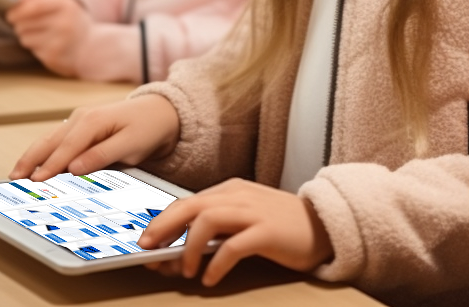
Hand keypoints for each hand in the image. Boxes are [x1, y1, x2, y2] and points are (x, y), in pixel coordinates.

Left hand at [6, 0, 91, 76]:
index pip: (34, 7)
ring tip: (41, 35)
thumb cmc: (73, 22)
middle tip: (26, 25)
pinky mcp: (54, 57)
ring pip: (25, 38)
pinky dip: (36, 48)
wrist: (94, 47)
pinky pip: (33, 51)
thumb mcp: (63, 5)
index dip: (17, 11)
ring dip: (27, 37)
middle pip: (24, 24)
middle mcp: (63, 24)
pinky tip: (48, 45)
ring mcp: (59, 42)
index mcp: (66, 6)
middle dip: (20, 25)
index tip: (9, 14)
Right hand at [9, 94, 180, 181]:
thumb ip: (102, 155)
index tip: (34, 182)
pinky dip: (43, 152)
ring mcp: (79, 120)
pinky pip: (57, 140)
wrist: (162, 112)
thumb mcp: (130, 145)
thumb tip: (74, 168)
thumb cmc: (148, 128)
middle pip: (50, 141)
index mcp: (93, 121)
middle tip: (14, 180)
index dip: (49, 166)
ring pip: (49, 139)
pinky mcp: (80, 126)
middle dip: (30, 160)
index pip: (66, 147)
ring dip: (33, 156)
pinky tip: (35, 166)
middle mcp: (82, 117)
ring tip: (17, 175)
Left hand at [138, 178, 332, 286]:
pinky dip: (217, 263)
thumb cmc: (280, 227)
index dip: (163, 222)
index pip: (187, 202)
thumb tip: (180, 251)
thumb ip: (217, 228)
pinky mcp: (267, 231)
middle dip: (164, 228)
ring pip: (208, 220)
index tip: (145, 241)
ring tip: (187, 271)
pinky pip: (234, 245)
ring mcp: (253, 211)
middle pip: (191, 205)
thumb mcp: (244, 219)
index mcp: (231, 190)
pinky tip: (211, 279)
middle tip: (148, 251)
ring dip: (189, 248)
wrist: (323, 225)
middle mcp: (238, 195)